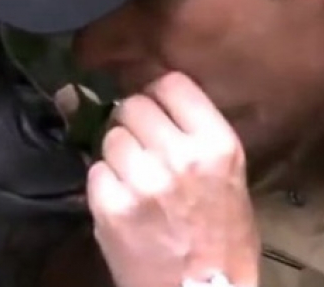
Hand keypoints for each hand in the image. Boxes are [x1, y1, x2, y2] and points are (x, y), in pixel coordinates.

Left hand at [86, 72, 259, 286]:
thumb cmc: (222, 239)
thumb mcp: (228, 177)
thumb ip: (193, 134)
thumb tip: (150, 97)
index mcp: (216, 144)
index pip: (171, 83)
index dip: (156, 91)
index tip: (153, 105)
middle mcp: (178, 156)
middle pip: (133, 106)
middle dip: (131, 121)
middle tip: (140, 145)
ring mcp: (142, 181)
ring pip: (110, 137)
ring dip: (117, 153)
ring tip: (133, 178)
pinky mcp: (111, 206)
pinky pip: (95, 172)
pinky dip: (104, 183)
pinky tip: (121, 201)